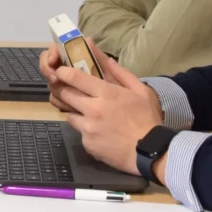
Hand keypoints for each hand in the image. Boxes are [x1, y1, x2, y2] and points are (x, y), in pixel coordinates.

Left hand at [47, 37, 163, 173]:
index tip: (62, 71)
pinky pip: (80, 133)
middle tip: (69, 89)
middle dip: (63, 90)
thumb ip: (121, 74)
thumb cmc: (147, 119)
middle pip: (65, 95)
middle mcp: (92, 109)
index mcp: (106, 93)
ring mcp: (87, 128)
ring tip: (89, 114)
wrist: (149, 151)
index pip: (74, 78)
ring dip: (75, 111)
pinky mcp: (87, 144)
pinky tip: (99, 132)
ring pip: (69, 114)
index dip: (63, 72)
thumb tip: (106, 59)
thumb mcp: (141, 91)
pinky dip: (86, 130)